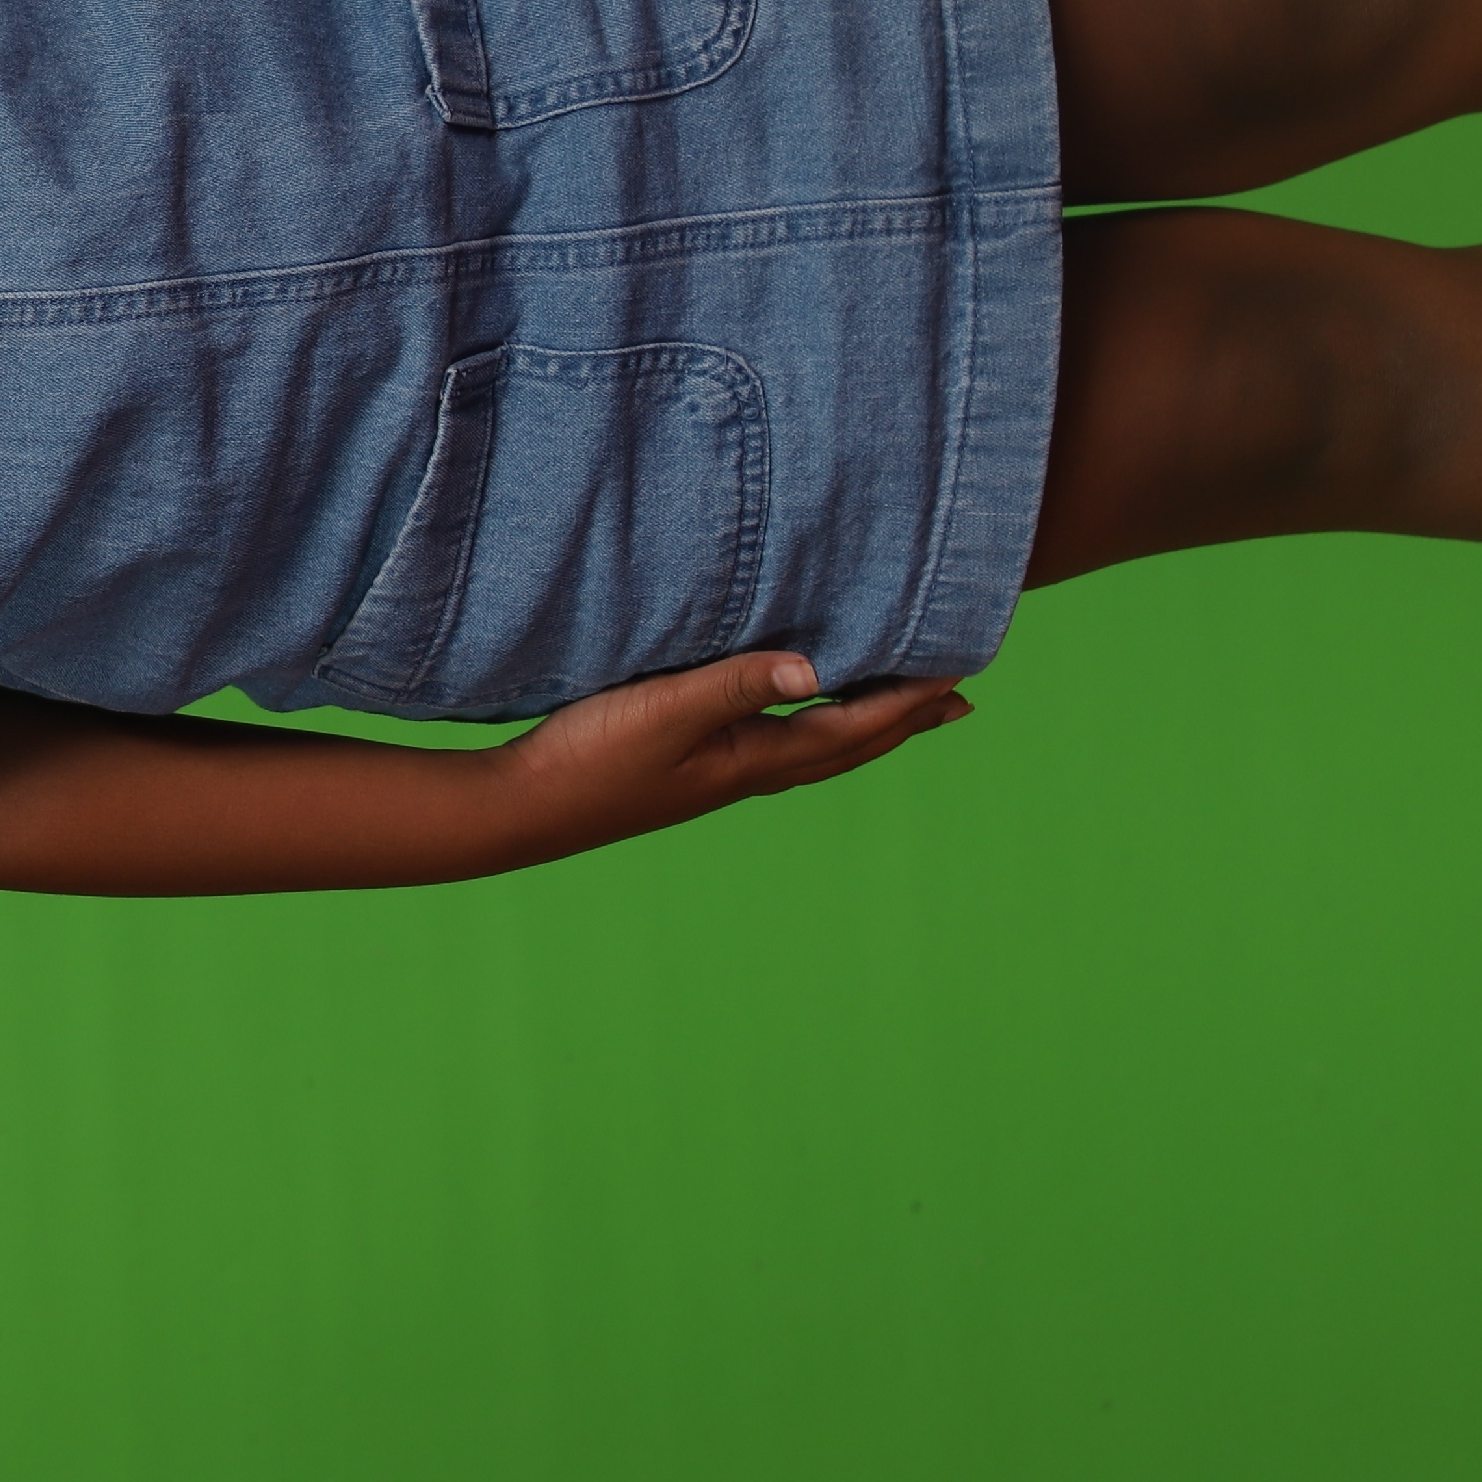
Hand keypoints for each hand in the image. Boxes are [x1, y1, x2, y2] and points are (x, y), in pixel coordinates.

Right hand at [497, 650, 968, 855]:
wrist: (524, 810)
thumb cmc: (589, 759)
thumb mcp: (663, 710)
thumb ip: (735, 683)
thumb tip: (817, 670)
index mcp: (750, 761)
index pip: (851, 728)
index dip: (906, 702)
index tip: (958, 674)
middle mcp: (744, 774)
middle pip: (844, 747)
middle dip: (902, 722)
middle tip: (956, 702)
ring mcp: (714, 777)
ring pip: (812, 750)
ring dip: (861, 727)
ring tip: (894, 710)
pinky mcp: (685, 770)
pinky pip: (774, 746)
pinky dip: (809, 728)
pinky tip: (790, 718)